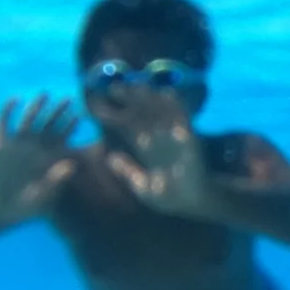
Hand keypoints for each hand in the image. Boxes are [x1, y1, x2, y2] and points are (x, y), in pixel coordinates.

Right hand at [0, 95, 77, 220]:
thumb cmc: (22, 206)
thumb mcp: (42, 196)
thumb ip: (56, 181)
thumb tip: (72, 165)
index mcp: (48, 157)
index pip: (63, 137)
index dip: (70, 126)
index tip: (79, 116)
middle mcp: (34, 147)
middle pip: (49, 124)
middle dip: (58, 112)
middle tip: (69, 99)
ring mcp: (16, 143)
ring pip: (29, 119)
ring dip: (36, 107)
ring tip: (44, 95)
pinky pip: (3, 122)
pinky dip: (8, 111)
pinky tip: (15, 99)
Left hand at [94, 86, 213, 215]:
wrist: (194, 204)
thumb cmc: (170, 197)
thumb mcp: (142, 186)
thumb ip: (127, 171)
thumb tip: (109, 157)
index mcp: (147, 148)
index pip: (128, 127)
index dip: (113, 117)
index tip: (96, 108)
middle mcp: (159, 138)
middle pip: (143, 113)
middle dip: (130, 100)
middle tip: (113, 88)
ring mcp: (175, 136)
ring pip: (161, 111)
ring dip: (150, 98)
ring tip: (136, 86)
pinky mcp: (190, 139)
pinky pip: (184, 119)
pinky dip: (177, 107)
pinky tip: (168, 94)